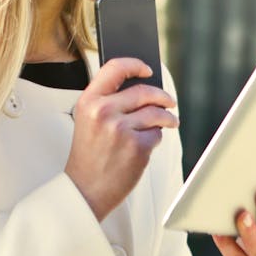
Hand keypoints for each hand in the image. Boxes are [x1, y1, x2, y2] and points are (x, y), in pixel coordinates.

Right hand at [64, 57, 178, 221]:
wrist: (85, 190)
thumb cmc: (89, 155)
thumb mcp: (87, 120)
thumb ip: (108, 101)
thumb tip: (143, 88)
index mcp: (88, 101)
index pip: (114, 68)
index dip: (134, 65)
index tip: (147, 69)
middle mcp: (103, 111)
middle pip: (144, 91)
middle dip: (162, 96)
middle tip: (170, 101)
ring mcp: (121, 129)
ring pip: (155, 113)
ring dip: (167, 118)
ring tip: (170, 122)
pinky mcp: (137, 146)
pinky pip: (156, 134)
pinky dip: (155, 138)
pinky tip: (146, 145)